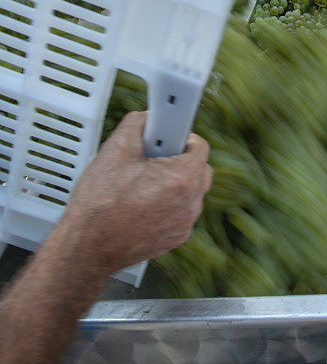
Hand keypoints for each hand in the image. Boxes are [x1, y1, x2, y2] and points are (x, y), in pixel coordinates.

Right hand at [62, 112, 212, 272]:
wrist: (88, 245)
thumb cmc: (100, 204)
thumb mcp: (115, 150)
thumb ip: (138, 124)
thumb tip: (149, 117)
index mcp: (183, 179)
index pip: (200, 146)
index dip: (181, 138)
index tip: (166, 139)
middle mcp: (191, 204)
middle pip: (200, 170)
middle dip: (181, 160)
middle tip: (153, 160)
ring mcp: (186, 224)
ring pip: (191, 193)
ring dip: (175, 184)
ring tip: (143, 184)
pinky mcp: (177, 238)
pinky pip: (181, 213)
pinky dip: (169, 205)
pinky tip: (143, 204)